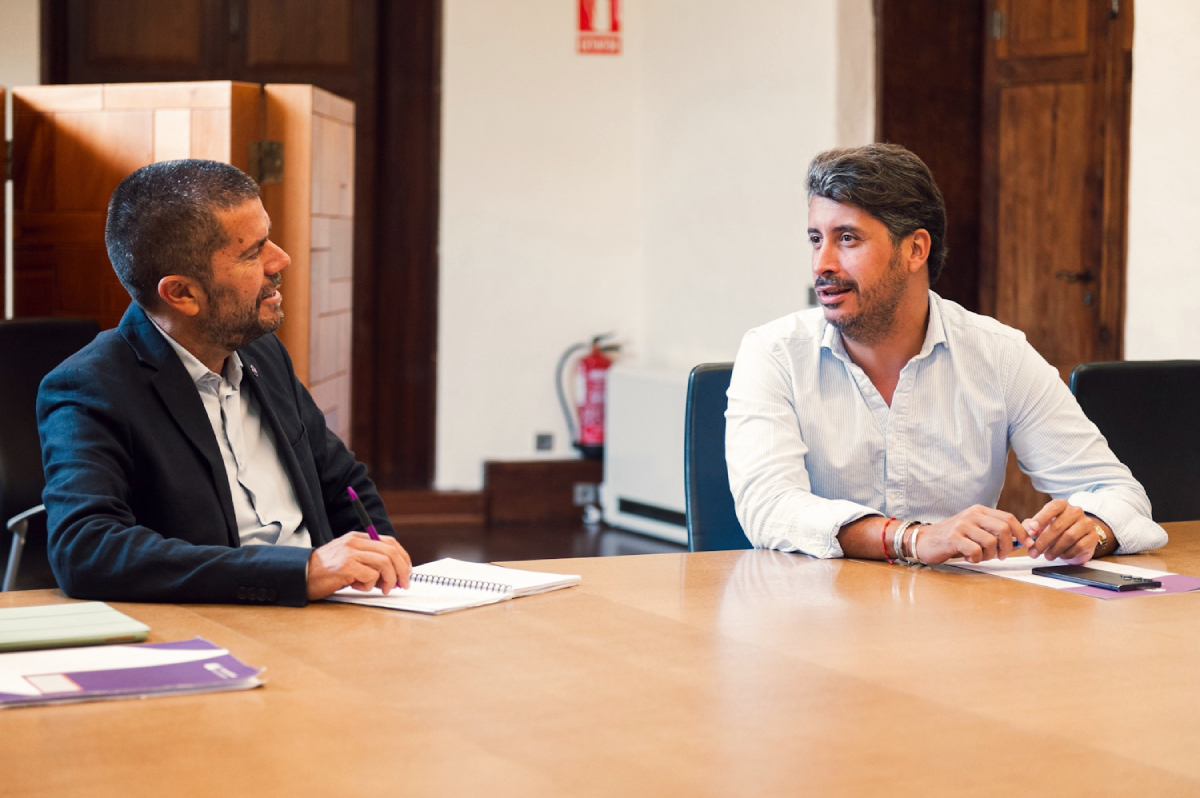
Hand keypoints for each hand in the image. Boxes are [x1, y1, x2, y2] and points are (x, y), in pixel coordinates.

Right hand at [306, 532, 412, 600]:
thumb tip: (394, 575)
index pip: (390, 542)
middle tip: (403, 584)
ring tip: (383, 589)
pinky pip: (370, 575)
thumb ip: (369, 562)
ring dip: (389, 579)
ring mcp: (351, 553)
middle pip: (391, 551)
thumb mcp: (349, 560)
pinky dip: (369, 585)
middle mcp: (355, 542)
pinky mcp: (346, 566)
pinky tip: (357, 587)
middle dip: (402, 570)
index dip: (403, 557)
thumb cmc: (325, 572)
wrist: (301, 575)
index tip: (407, 572)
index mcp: (358, 538)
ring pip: (384, 563)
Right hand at [914, 505, 1031, 563]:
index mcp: (979, 511)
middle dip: (1008, 546)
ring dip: (990, 555)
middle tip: (1001, 556)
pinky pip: (975, 551)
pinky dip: (976, 559)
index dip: (1022, 532)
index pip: (1008, 518)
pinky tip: (969, 558)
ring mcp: (962, 525)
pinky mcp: (953, 538)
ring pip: (991, 542)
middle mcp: (971, 515)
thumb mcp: (976, 529)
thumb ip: (996, 531)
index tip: (1028, 544)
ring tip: (981, 557)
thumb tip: (1025, 535)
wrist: (924, 540)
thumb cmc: (953, 538)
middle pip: (1003, 528)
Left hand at [1022, 500, 1100, 563]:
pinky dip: (1067, 553)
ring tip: (1047, 556)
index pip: (1052, 507)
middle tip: (1034, 552)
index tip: (1031, 529)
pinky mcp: (1093, 537)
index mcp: (1062, 505)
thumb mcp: (1043, 525)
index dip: (1041, 518)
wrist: (1080, 536)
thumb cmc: (1057, 529)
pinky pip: (1079, 546)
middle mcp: (1076, 511)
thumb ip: (1032, 527)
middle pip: (1058, 526)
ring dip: (1055, 549)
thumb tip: (1029, 533)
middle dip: (1043, 541)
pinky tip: (1061, 556)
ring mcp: (1086, 524)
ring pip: (1069, 537)